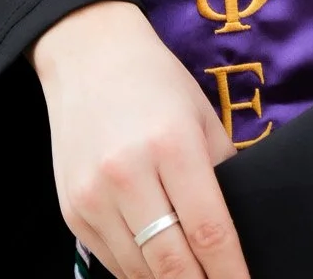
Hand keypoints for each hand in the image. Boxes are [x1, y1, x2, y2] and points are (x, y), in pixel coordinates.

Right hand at [30, 0, 250, 278]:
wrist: (87, 56)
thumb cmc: (155, 82)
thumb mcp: (202, 115)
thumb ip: (222, 171)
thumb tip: (241, 230)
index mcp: (171, 144)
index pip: (208, 230)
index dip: (230, 272)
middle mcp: (127, 174)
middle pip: (171, 263)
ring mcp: (94, 196)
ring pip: (139, 272)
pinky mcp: (72, 211)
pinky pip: (111, 263)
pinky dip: (138, 274)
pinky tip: (158, 271)